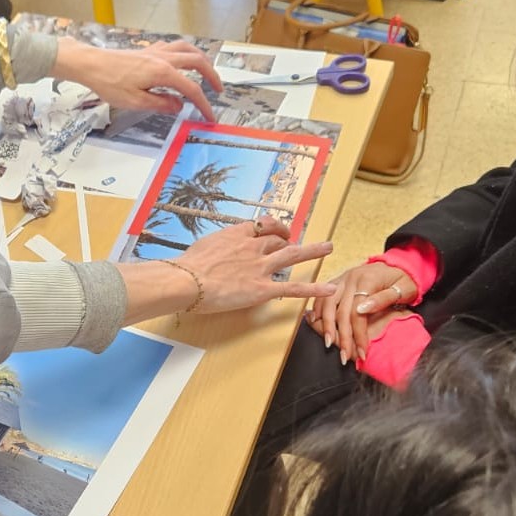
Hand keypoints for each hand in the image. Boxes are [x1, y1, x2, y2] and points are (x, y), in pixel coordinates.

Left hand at [51, 38, 222, 120]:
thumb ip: (161, 103)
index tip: (209, 115)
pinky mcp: (148, 50)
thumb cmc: (109, 82)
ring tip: (207, 71)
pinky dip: (184, 52)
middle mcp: (163, 58)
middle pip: (197, 62)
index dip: (204, 104)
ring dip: (201, 59)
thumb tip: (178, 105)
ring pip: (188, 49)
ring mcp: (156, 51)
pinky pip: (174, 46)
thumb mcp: (135, 102)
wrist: (91, 64)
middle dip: (212, 75)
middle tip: (218, 90)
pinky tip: (182, 60)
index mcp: (163, 72)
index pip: (192, 89)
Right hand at [117, 218, 335, 325]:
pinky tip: (329, 289)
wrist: (186, 280)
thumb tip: (214, 252)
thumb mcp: (203, 246)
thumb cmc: (186, 265)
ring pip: (292, 255)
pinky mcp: (262, 289)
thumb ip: (216, 247)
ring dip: (312, 251)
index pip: (261, 226)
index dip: (272, 227)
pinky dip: (314, 289)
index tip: (276, 229)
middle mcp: (252, 246)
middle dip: (289, 239)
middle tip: (296, 240)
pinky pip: (293, 288)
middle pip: (277, 239)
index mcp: (236, 234)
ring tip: (328, 247)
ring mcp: (260, 267)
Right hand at [307, 261, 416, 365]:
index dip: (358, 335)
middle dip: (342, 337)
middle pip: (339, 311)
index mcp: (367, 280)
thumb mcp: (402, 288)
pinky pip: (323, 295)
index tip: (363, 353)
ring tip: (328, 343)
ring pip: (326, 303)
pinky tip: (318, 323)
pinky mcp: (338, 280)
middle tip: (344, 356)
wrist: (400, 264)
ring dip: (326, 324)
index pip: (356, 313)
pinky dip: (319, 309)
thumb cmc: (404, 280)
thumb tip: (362, 309)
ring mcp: (342, 278)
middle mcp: (350, 278)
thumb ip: (383, 298)